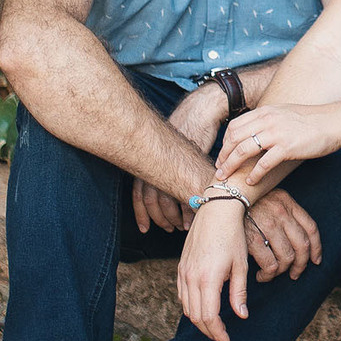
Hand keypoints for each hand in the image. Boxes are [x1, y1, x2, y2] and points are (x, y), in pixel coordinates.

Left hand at [132, 81, 228, 232]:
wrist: (201, 111)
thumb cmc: (187, 129)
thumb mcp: (169, 148)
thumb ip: (162, 165)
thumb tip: (161, 183)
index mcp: (149, 161)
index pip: (139, 194)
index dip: (141, 213)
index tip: (144, 227)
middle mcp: (157, 165)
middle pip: (152, 201)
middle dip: (158, 219)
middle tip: (166, 229)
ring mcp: (174, 167)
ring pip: (168, 201)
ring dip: (174, 217)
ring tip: (182, 226)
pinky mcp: (190, 167)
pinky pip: (187, 195)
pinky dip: (189, 210)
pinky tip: (194, 217)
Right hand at [176, 198, 251, 340]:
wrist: (216, 210)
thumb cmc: (233, 236)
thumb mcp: (240, 266)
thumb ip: (238, 293)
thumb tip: (241, 316)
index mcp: (207, 279)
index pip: (209, 317)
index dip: (218, 334)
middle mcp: (191, 277)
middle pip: (196, 316)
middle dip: (209, 331)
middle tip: (222, 339)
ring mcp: (183, 272)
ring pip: (187, 307)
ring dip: (199, 321)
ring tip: (214, 327)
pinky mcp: (181, 267)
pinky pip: (182, 295)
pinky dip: (191, 307)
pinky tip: (203, 309)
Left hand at [219, 103, 340, 186]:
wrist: (333, 122)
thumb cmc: (312, 120)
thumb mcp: (284, 113)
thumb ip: (269, 120)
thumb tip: (256, 132)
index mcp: (265, 112)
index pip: (234, 126)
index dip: (225, 142)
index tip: (223, 155)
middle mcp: (267, 120)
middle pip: (234, 138)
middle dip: (223, 156)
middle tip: (220, 170)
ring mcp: (276, 133)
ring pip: (243, 150)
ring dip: (231, 166)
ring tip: (226, 178)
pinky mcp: (287, 147)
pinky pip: (263, 163)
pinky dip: (254, 174)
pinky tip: (251, 181)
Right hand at [242, 188, 321, 279]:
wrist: (218, 199)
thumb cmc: (243, 203)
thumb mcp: (268, 199)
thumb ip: (283, 213)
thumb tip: (298, 241)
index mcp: (286, 202)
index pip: (310, 228)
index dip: (316, 248)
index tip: (316, 260)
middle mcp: (280, 212)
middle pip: (302, 246)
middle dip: (301, 265)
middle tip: (294, 274)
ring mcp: (267, 225)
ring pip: (287, 258)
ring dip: (282, 271)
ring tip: (272, 274)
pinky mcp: (253, 239)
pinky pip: (270, 265)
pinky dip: (268, 275)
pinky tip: (261, 276)